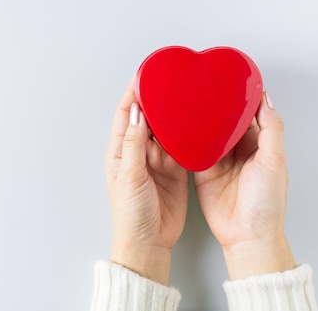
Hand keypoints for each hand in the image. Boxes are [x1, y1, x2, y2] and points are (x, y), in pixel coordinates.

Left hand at [105, 77, 188, 284]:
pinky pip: (183, 147)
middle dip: (157, 99)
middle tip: (170, 80)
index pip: (125, 114)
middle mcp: (139, 152)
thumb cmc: (131, 214)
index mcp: (121, 151)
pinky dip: (188, 135)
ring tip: (185, 96)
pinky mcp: (176, 171)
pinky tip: (196, 123)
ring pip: (167, 130)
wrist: (150, 243)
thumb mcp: (130, 176)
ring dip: (174, 115)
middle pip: (148, 118)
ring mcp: (158, 161)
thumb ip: (134, 144)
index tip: (144, 75)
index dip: (133, 94)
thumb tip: (135, 112)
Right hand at [193, 92, 295, 278]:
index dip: (238, 98)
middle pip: (223, 122)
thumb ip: (270, 129)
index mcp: (258, 145)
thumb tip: (267, 99)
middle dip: (213, 106)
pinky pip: (191, 151)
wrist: (246, 236)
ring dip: (197, 121)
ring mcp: (218, 161)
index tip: (226, 80)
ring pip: (206, 134)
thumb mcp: (273, 162)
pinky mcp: (202, 172)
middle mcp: (237, 151)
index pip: (247, 114)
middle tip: (199, 87)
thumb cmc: (266, 204)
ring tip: (185, 102)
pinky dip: (185, 141)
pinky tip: (178, 128)